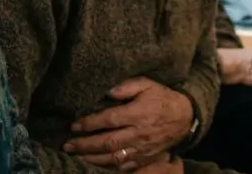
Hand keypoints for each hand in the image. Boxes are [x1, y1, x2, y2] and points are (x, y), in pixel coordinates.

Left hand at [65, 77, 193, 169]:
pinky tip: (95, 164)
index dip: (89, 124)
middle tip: (67, 145)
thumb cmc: (161, 98)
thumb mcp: (147, 85)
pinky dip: (108, 167)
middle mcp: (139, 133)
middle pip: (107, 142)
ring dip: (92, 158)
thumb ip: (127, 86)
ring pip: (113, 157)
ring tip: (76, 156)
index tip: (73, 126)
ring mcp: (142, 149)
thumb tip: (107, 91)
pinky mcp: (145, 159)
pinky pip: (124, 167)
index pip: (109, 120)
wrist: (184, 118)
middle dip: (85, 145)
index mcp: (138, 114)